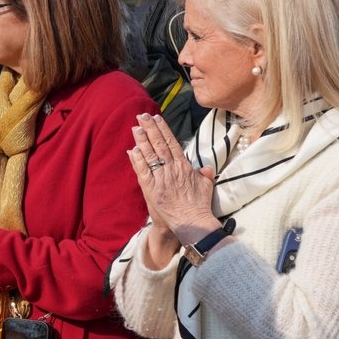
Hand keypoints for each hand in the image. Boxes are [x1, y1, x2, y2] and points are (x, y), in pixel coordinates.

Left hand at [128, 114, 218, 253]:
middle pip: (159, 145)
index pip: (172, 143)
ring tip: (136, 127)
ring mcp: (161, 179)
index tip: (156, 118)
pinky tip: (132, 150)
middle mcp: (172, 170)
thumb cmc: (199, 206)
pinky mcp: (152, 189)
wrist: (192, 223)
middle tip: (141, 115)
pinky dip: (137, 160)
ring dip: (142, 140)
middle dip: (150, 129)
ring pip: (150, 155)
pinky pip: (142, 171)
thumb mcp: (206, 186)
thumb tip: (206, 167)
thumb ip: (204, 174)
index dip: (163, 129)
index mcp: (184, 167)